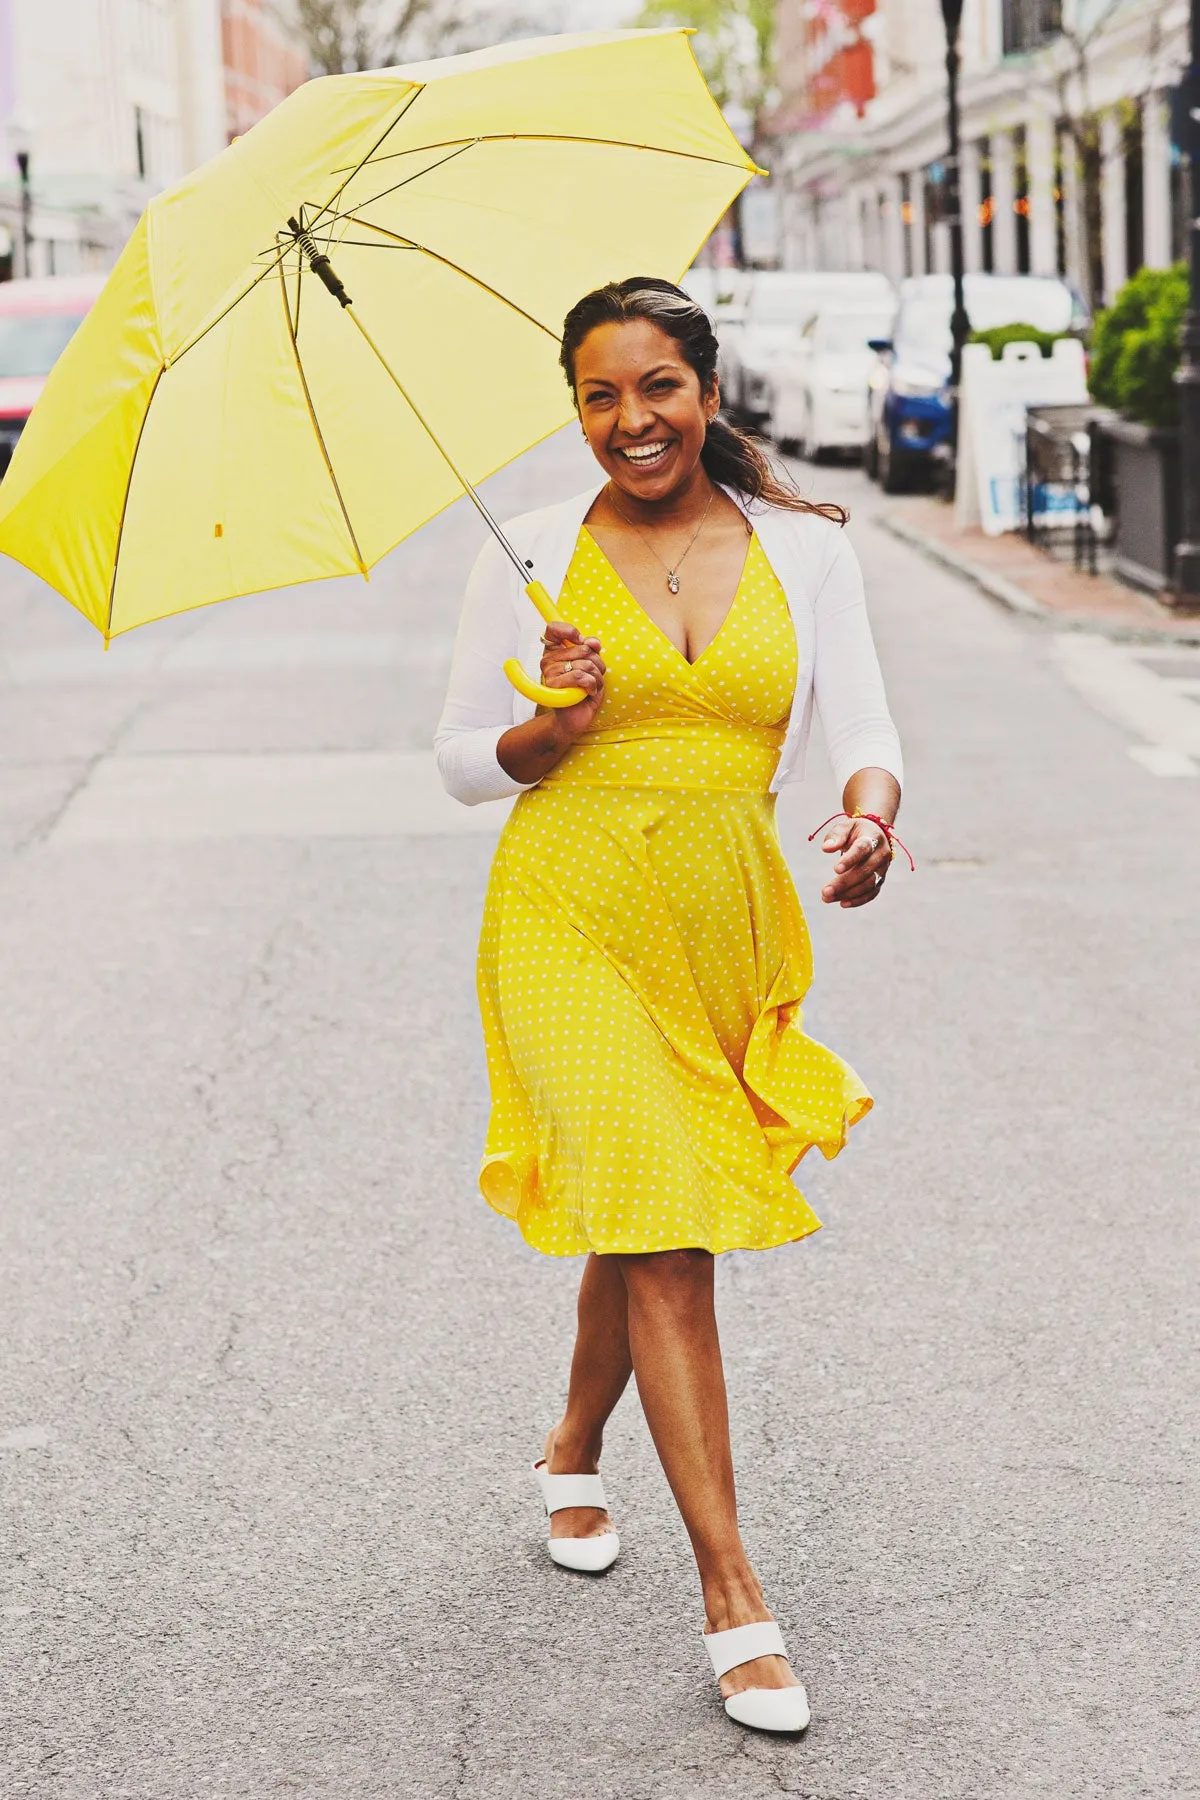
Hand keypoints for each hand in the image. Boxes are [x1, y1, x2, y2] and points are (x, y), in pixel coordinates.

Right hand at [540, 620, 605, 741]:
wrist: (574, 719)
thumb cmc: (582, 692)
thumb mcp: (592, 667)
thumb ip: (592, 650)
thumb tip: (592, 641)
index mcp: (554, 652)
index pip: (553, 628)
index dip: (570, 631)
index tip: (580, 640)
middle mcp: (548, 660)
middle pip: (583, 648)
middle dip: (597, 664)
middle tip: (592, 676)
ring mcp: (549, 673)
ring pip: (586, 664)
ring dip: (597, 678)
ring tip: (591, 687)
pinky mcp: (554, 686)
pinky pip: (582, 677)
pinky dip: (593, 686)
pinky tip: (588, 693)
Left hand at [820, 815, 891, 907]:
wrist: (874, 835)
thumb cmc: (856, 831)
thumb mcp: (845, 826)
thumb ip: (836, 836)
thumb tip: (826, 848)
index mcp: (873, 837)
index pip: (863, 848)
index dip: (850, 859)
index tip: (835, 869)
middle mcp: (881, 854)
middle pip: (865, 871)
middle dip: (844, 883)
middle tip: (825, 891)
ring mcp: (883, 868)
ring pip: (869, 884)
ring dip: (848, 894)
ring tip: (827, 898)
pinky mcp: (881, 879)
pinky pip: (872, 893)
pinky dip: (858, 900)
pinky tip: (842, 903)